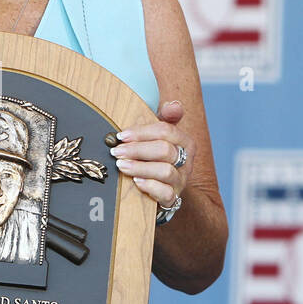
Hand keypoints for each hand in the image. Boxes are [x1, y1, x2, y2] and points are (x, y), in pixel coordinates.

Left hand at [107, 99, 193, 214]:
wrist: (163, 190)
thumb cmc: (157, 158)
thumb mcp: (159, 136)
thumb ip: (164, 118)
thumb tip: (173, 105)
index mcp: (184, 141)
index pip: (166, 131)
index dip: (141, 132)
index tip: (121, 136)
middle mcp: (186, 160)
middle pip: (165, 150)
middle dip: (137, 149)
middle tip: (117, 152)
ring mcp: (181, 180)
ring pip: (165, 171)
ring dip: (140, 167)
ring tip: (121, 165)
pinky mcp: (174, 198)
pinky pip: (166, 193)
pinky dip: (150, 186)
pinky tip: (136, 182)